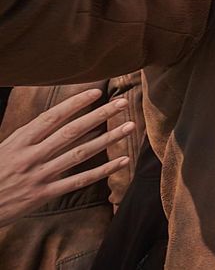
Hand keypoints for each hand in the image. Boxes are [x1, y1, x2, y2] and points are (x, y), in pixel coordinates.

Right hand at [0, 90, 137, 225]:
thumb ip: (28, 136)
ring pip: (80, 154)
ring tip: (129, 126)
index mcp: (19, 141)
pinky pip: (79, 180)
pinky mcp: (44, 194)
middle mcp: (31, 156)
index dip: (75, 104)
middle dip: (99, 115)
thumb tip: (53, 119)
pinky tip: (122, 160)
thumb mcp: (4, 148)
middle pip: (71, 131)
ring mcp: (39, 175)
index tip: (97, 93)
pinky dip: (102, 171)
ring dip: (108, 139)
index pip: (52, 117)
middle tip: (122, 103)